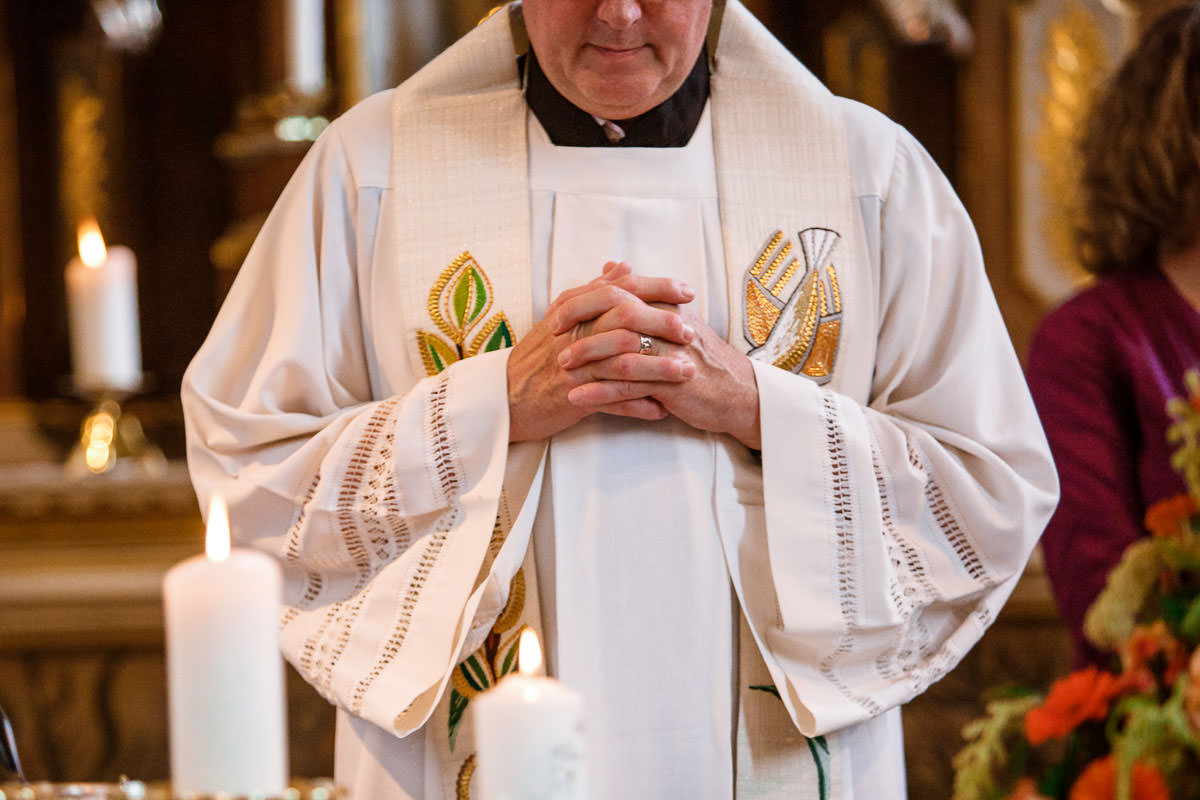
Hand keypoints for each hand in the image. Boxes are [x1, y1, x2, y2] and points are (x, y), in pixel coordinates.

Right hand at [507, 263, 697, 441]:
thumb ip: (594, 292)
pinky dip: (639, 406)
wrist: (505, 398)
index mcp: (573, 310)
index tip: (687, 292)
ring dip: (658, 370)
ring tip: (687, 374)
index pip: (619, 289)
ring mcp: (573, 367)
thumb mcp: (562, 318)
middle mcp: (573, 334)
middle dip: (662, 325)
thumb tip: (623, 266)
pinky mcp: (573, 397)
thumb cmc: (538, 358)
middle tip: (691, 333)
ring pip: (623, 363)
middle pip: (624, 320)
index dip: (656, 288)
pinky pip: (612, 401)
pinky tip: (661, 410)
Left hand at [560, 305, 761, 449]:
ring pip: (622, 348)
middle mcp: (670, 322)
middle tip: (552, 334)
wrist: (737, 394)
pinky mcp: (673, 384)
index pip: (619, 288)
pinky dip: (600, 393)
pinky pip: (630, 387)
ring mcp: (672, 353)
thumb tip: (610, 266)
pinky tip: (577, 398)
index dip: (583, 297)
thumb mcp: (671, 320)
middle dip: (580, 320)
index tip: (555, 310)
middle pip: (618, 310)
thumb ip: (641, 294)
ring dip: (587, 357)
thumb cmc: (698, 358)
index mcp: (666, 304)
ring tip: (561, 368)